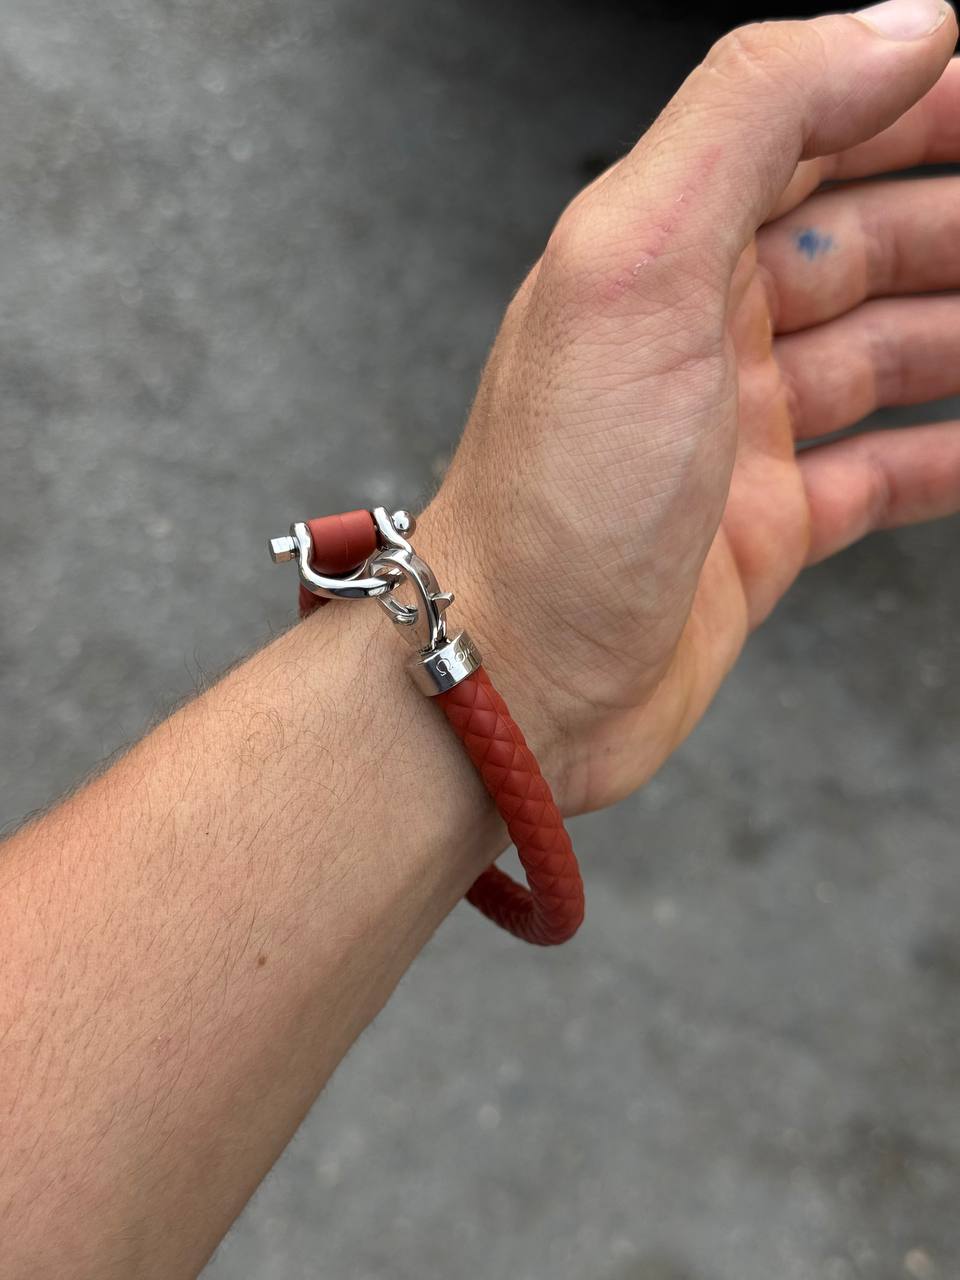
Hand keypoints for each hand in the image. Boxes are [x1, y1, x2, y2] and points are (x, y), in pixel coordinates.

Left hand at [426, 0, 959, 812]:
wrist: (516, 678)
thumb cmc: (554, 498)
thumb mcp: (636, 265)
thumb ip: (753, 118)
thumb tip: (900, 26)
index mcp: (659, 250)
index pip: (807, 135)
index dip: (914, 103)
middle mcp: (697, 334)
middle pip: (864, 242)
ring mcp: (737, 436)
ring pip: (888, 353)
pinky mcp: (767, 529)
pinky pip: (886, 471)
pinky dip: (949, 454)